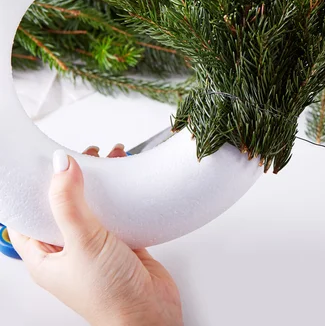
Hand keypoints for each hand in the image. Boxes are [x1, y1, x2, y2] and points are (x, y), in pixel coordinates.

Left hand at [9, 145, 182, 325]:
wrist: (150, 315)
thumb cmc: (109, 297)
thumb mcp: (82, 243)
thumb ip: (69, 202)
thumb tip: (59, 166)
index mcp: (45, 256)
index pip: (31, 214)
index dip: (37, 186)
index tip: (48, 161)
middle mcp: (70, 251)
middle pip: (65, 205)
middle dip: (74, 179)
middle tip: (84, 156)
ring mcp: (98, 247)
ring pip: (94, 207)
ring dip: (102, 185)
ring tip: (109, 161)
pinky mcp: (125, 244)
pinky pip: (120, 214)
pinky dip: (124, 197)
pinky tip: (128, 184)